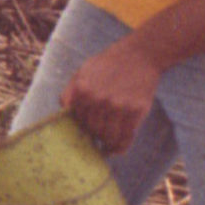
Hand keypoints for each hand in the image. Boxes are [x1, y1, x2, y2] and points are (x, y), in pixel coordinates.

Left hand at [60, 38, 162, 155]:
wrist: (140, 55)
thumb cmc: (109, 64)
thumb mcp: (83, 72)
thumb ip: (70, 91)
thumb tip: (64, 111)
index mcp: (82, 90)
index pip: (77, 119)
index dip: (81, 127)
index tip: (85, 133)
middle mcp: (98, 99)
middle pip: (91, 130)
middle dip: (93, 136)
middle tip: (96, 140)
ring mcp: (118, 106)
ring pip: (107, 137)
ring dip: (106, 144)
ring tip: (106, 146)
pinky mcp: (136, 111)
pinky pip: (125, 138)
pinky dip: (120, 148)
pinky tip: (116, 150)